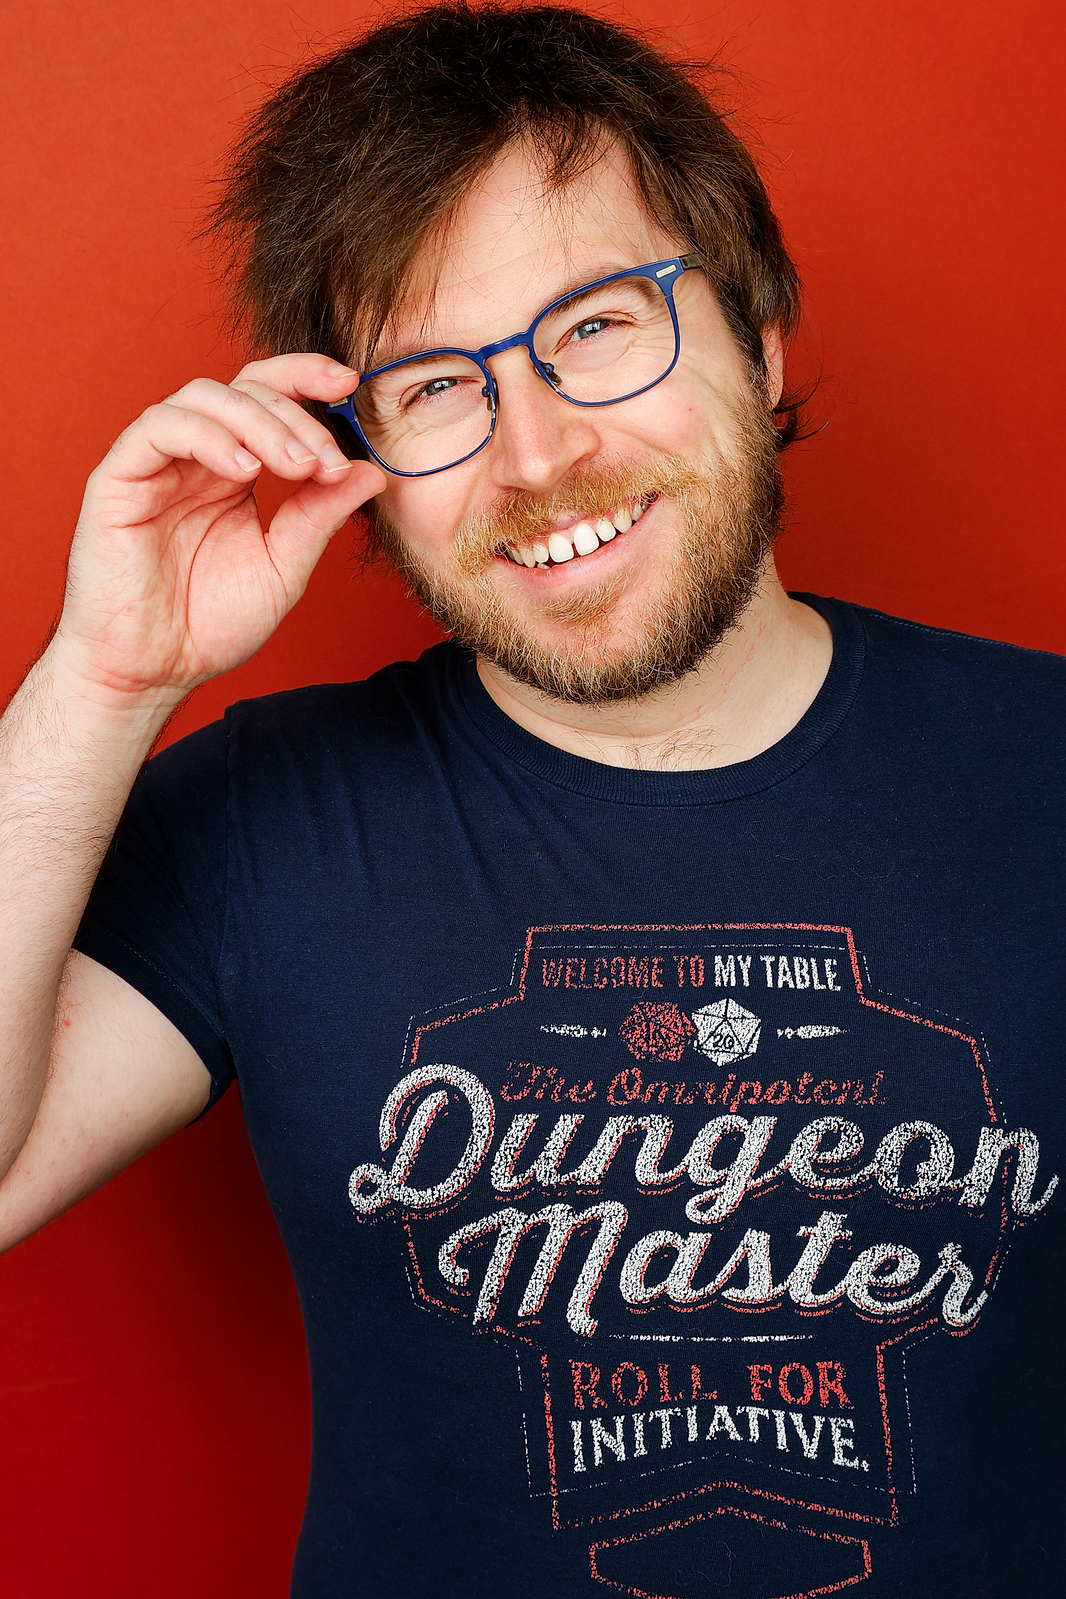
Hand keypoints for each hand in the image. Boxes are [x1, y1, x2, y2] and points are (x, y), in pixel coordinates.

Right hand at [54, 354, 386, 703]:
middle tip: (325, 461)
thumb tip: (371, 472)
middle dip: (295, 417)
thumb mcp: (284, 566)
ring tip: (294, 467)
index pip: (268, 397)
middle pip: (244, 390)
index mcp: (234, 469)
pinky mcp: (119, 478)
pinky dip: (207, 437)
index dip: (306, 378)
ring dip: (260, 423)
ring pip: (205, 399)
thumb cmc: (208, 624)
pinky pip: (159, 428)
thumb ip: (321, 516)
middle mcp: (195, 457)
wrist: (152, 671)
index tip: (349, 384)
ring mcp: (156, 463)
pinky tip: (243, 470)